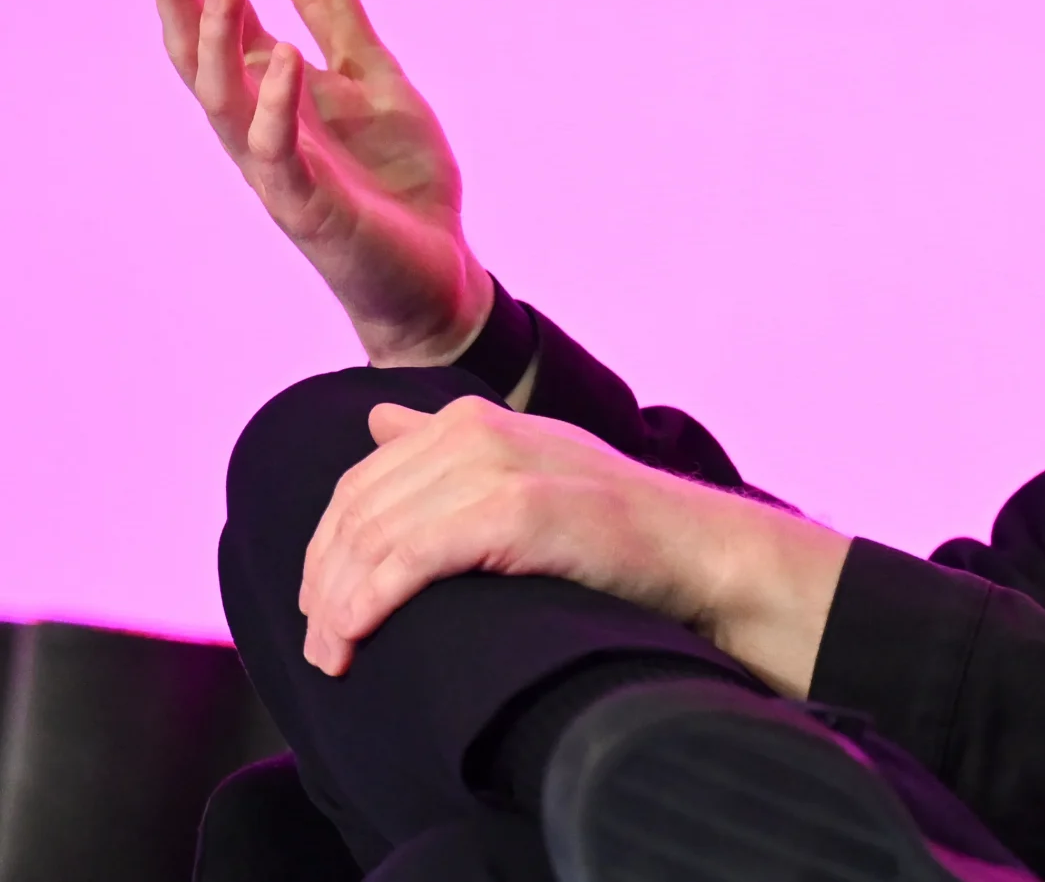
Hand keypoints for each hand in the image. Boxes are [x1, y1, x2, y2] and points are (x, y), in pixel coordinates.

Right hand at [150, 0, 493, 365]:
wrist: (440, 271)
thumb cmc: (396, 180)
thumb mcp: (372, 77)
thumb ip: (333, 14)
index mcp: (275, 95)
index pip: (224, 21)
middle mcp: (261, 128)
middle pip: (201, 55)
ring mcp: (280, 171)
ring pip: (224, 102)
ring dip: (219, 43)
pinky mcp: (310, 210)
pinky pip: (279, 157)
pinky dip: (276, 109)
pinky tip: (282, 63)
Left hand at [300, 396, 850, 696]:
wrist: (692, 548)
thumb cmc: (610, 525)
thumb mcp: (524, 466)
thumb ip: (445, 446)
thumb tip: (376, 421)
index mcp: (470, 419)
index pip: (359, 484)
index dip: (325, 551)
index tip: (318, 609)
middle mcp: (475, 430)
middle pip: (357, 513)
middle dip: (323, 586)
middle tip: (319, 649)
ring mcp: (496, 467)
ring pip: (375, 540)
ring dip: (338, 607)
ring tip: (332, 658)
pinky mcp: (514, 511)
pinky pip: (410, 560)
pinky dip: (369, 604)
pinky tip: (356, 640)